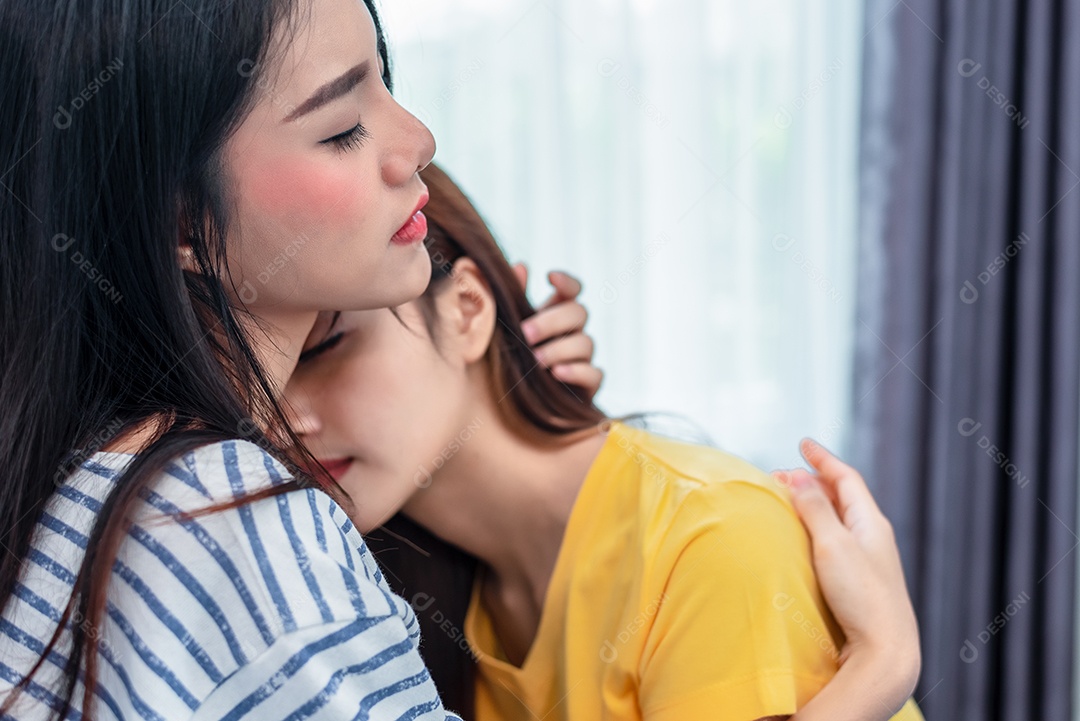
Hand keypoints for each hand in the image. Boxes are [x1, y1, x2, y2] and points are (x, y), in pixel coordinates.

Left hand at [514, 264, 602, 398]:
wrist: (511, 410)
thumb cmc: (508, 362)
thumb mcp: (507, 329)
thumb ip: (513, 299)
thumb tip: (520, 266)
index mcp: (555, 314)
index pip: (571, 291)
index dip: (566, 282)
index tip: (549, 277)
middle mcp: (573, 333)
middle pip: (579, 313)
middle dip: (552, 321)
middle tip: (525, 333)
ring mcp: (583, 358)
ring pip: (585, 343)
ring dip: (559, 348)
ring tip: (534, 360)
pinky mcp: (587, 386)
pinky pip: (594, 374)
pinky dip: (576, 372)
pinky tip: (556, 374)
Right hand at [776, 439, 920, 707]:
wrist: (886, 650)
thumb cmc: (861, 596)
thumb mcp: (832, 544)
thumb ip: (815, 509)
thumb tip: (799, 478)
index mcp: (871, 521)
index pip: (846, 478)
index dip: (823, 458)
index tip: (803, 444)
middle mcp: (874, 537)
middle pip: (843, 496)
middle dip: (814, 481)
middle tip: (783, 477)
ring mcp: (869, 560)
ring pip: (840, 519)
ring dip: (815, 505)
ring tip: (790, 502)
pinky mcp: (861, 581)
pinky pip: (837, 540)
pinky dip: (818, 529)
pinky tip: (805, 541)